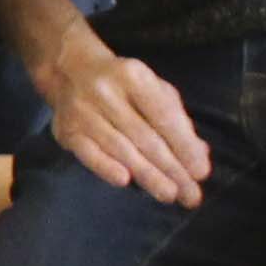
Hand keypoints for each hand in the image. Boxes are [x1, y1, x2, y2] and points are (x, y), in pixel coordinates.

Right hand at [29, 20, 212, 205]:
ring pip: (120, 148)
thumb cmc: (123, 83)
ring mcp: (82, 111)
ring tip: (169, 195)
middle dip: (171, 169)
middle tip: (190, 195)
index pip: (164, 116)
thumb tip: (199, 154)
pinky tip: (124, 181)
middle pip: (144, 137)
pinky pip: (88, 153)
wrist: (70, 70)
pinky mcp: (65, 129)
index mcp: (133, 75)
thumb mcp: (153, 88)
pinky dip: (106, 167)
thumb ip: (176, 118)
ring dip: (147, 175)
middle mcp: (105, 92)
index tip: (201, 172)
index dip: (184, 146)